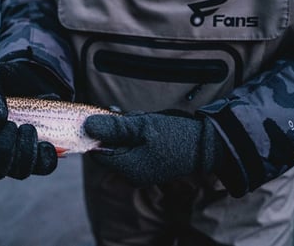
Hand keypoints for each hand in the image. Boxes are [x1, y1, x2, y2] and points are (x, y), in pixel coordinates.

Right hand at [0, 61, 69, 178]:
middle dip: (5, 150)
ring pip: (20, 172)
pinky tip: (45, 142)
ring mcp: (18, 157)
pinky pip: (45, 167)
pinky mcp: (40, 155)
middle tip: (11, 125)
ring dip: (25, 151)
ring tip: (29, 127)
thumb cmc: (5, 79)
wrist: (34, 76)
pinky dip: (46, 156)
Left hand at [84, 111, 223, 186]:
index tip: (111, 118)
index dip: (99, 132)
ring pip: (123, 144)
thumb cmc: (175, 135)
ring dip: (130, 130)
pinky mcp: (150, 165)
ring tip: (146, 123)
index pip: (97, 151)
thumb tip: (86, 125)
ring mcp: (142, 171)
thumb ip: (113, 127)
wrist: (207, 145)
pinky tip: (151, 128)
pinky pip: (135, 147)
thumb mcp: (141, 126)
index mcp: (127, 168)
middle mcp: (132, 174)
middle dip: (118, 129)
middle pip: (110, 147)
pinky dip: (139, 135)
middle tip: (134, 119)